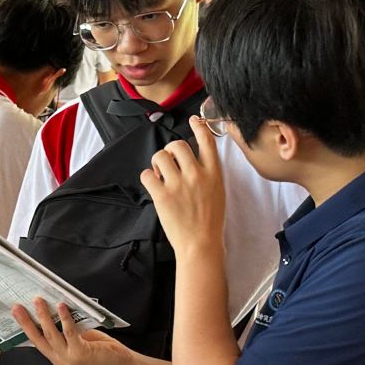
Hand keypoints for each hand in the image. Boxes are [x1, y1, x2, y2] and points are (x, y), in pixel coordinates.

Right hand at [11, 299, 121, 364]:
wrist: (119, 364)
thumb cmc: (101, 352)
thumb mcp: (78, 341)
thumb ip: (66, 332)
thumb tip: (55, 311)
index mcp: (57, 358)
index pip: (37, 342)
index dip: (25, 328)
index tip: (17, 315)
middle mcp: (61, 361)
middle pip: (39, 338)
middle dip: (26, 322)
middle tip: (18, 308)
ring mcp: (69, 359)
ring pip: (52, 334)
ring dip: (44, 316)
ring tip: (38, 302)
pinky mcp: (80, 353)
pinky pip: (69, 333)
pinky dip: (65, 319)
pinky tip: (62, 307)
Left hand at [140, 125, 227, 253]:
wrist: (201, 244)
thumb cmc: (210, 221)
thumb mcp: (217, 192)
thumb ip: (207, 173)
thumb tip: (191, 161)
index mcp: (214, 173)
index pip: (207, 141)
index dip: (199, 126)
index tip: (194, 120)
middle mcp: (196, 174)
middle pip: (178, 145)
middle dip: (170, 151)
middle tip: (169, 165)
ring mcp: (179, 184)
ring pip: (160, 155)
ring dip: (157, 163)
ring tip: (161, 176)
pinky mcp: (162, 195)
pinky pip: (147, 174)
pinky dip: (147, 178)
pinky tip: (154, 186)